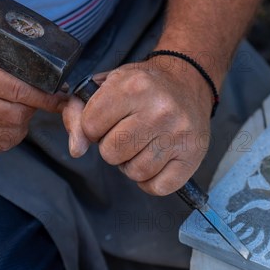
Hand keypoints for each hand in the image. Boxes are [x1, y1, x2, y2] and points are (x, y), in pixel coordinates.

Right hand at [0, 20, 65, 152]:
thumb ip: (16, 63)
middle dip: (32, 110)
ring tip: (19, 111)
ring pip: (8, 133)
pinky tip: (7, 124)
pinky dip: (8, 137)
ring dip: (22, 125)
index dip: (45, 98)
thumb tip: (57, 85)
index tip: (60, 99)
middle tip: (34, 102)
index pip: (19, 90)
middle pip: (15, 116)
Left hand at [63, 57, 213, 195]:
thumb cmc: (143, 87)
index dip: (93, 127)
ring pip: (136, 172)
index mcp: (134, 86)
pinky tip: (154, 163)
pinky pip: (159, 187)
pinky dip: (151, 182)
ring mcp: (178, 134)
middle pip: (112, 153)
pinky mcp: (193, 155)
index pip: (90, 126)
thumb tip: (76, 149)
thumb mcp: (107, 85)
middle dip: (112, 148)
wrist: (187, 82)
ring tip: (142, 146)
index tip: (107, 119)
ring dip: (132, 165)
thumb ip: (78, 112)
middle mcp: (159, 110)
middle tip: (126, 134)